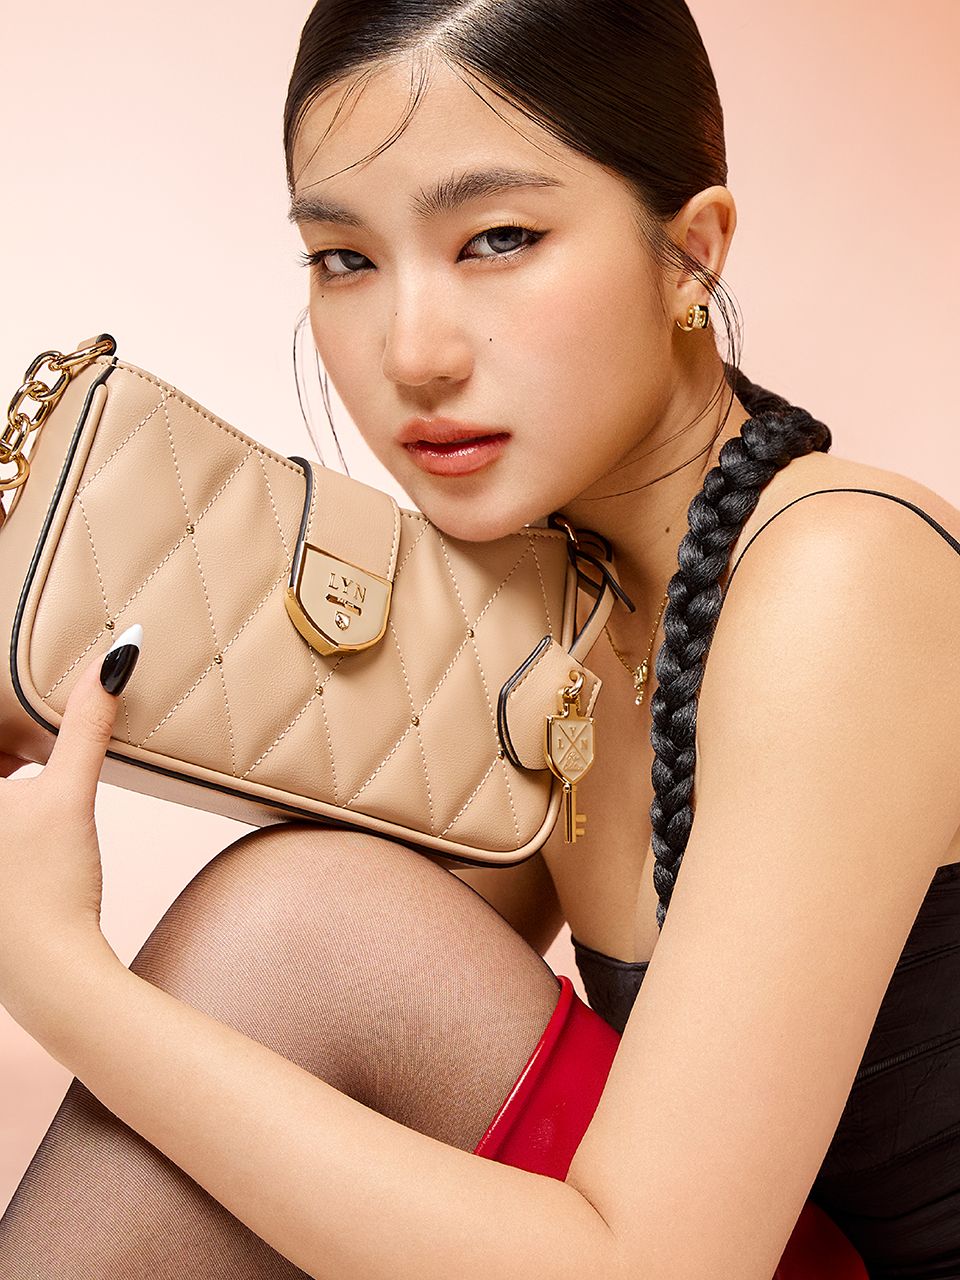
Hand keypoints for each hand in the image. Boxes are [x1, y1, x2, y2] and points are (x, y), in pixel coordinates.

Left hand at [0, 624, 142, 1014]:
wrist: (51, 972)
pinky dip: (5, 797)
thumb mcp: (69, 793)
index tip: (12, 685)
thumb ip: (89, 723)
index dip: (0, 707)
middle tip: (31, 728)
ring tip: (31, 752)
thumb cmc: (50, 887)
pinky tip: (25, 798)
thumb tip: (119, 656)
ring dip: (6, 766)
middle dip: (7, 742)